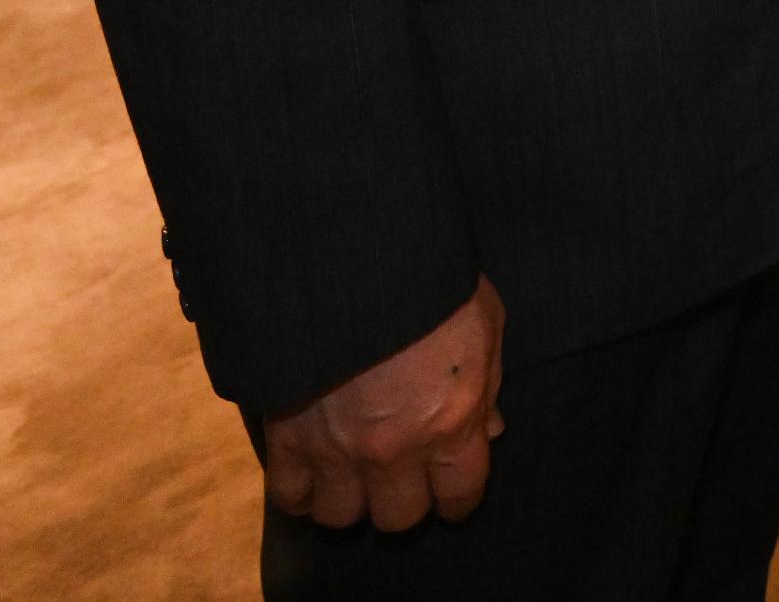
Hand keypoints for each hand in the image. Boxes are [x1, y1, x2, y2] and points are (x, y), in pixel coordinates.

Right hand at [260, 277, 504, 532]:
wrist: (355, 260)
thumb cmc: (431, 284)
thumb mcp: (485, 324)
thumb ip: (489, 385)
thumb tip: (490, 429)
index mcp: (452, 424)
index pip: (460, 497)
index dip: (456, 496)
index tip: (449, 487)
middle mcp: (395, 451)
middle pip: (398, 518)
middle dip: (403, 500)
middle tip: (399, 476)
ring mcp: (337, 449)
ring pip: (341, 516)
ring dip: (349, 500)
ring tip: (352, 476)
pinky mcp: (288, 437)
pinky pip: (289, 496)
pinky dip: (299, 493)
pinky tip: (310, 474)